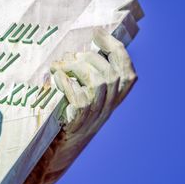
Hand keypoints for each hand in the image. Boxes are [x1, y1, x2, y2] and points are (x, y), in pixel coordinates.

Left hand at [12, 27, 136, 183]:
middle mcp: (109, 107)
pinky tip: (56, 78)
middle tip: (72, 56)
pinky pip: (80, 97)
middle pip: (111, 75)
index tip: (100, 34)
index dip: (117, 51)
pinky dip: (67, 82)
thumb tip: (85, 49)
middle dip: (91, 58)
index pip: (128, 74)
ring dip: (78, 68)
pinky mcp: (80, 121)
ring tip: (61, 65)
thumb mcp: (87, 96)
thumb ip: (92, 76)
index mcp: (114, 99)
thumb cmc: (71, 115)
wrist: (60, 149)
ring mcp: (96, 115)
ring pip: (98, 83)